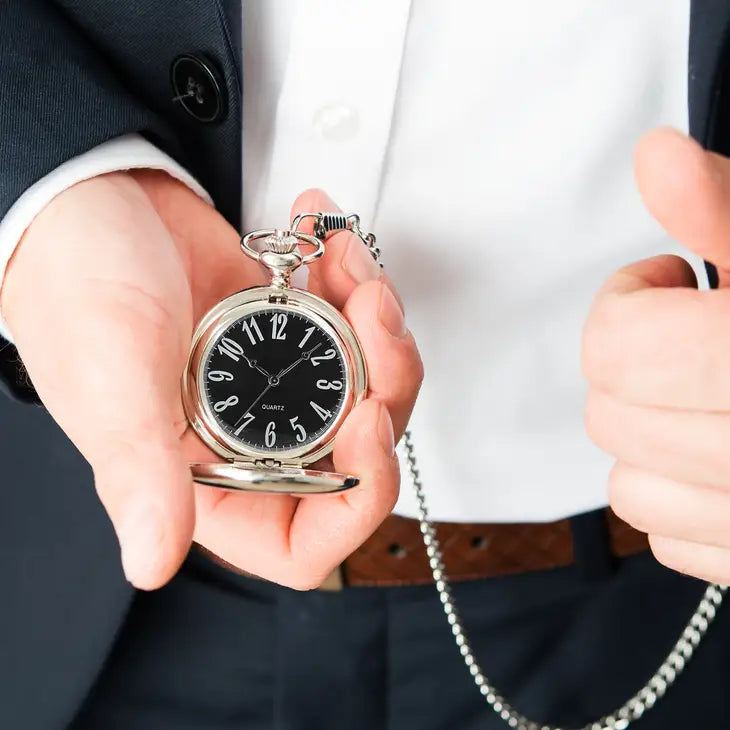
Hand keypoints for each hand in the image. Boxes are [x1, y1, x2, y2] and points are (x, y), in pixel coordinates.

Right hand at [2, 177, 421, 590]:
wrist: (88, 198)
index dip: (357, 501)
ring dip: (376, 321)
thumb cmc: (75, 289)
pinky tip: (326, 238)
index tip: (367, 420)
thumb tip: (151, 565)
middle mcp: (247, 438)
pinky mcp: (288, 324)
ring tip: (345, 263)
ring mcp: (275, 380)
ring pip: (369, 381)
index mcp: (204, 478)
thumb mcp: (113, 386)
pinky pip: (350, 318)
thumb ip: (141, 474)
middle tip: (370, 315)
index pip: (303, 541)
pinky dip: (351, 276)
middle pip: (360, 450)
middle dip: (385, 380)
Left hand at [582, 127, 729, 584]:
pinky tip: (729, 460)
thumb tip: (657, 158)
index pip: (618, 347)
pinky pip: (670, 541)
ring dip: (652, 437)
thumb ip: (729, 210)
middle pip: (611, 415)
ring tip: (710, 398)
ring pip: (628, 488)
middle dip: (635, 368)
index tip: (673, 280)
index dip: (627, 300)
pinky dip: (684, 500)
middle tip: (692, 335)